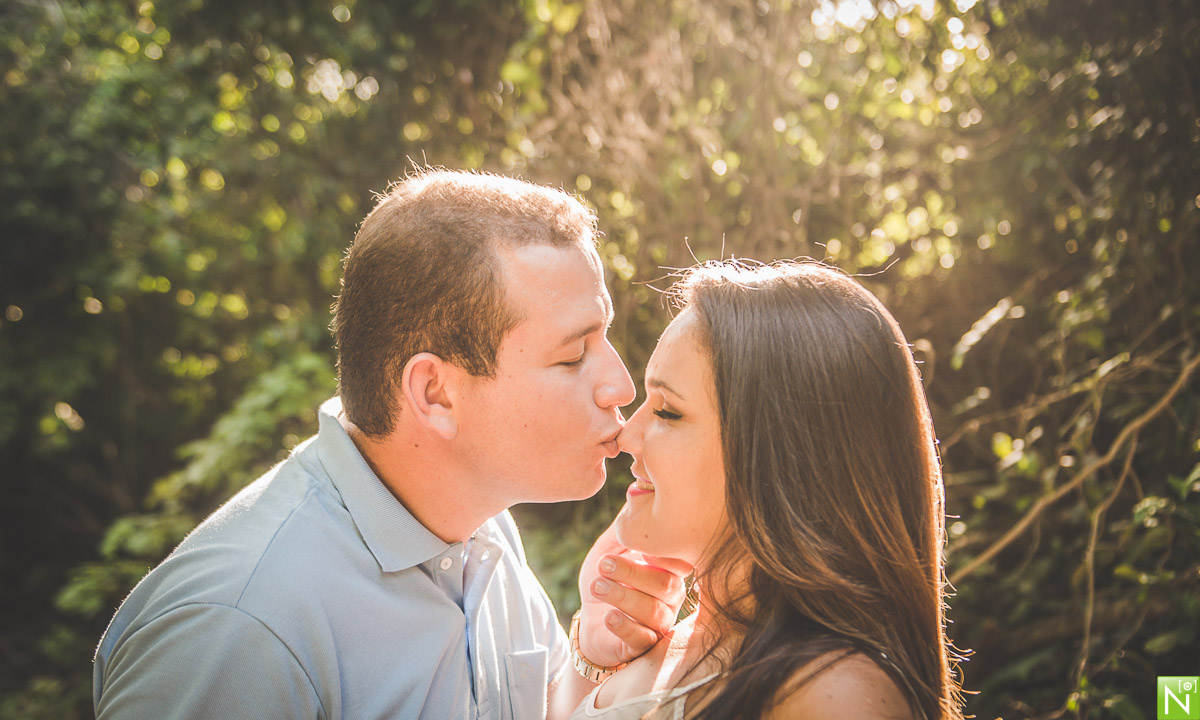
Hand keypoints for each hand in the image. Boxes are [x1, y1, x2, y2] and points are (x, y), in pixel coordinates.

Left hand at [575, 519, 691, 668]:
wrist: (590, 621)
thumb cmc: (605, 580)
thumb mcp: (609, 549)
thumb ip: (624, 526)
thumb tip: (635, 491)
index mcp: (667, 569)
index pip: (679, 562)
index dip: (665, 555)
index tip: (640, 547)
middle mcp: (671, 596)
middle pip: (665, 584)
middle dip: (632, 573)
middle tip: (603, 564)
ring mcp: (660, 622)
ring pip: (653, 611)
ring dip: (623, 597)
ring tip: (597, 586)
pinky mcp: (643, 645)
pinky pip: (641, 638)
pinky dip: (625, 627)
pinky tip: (609, 617)